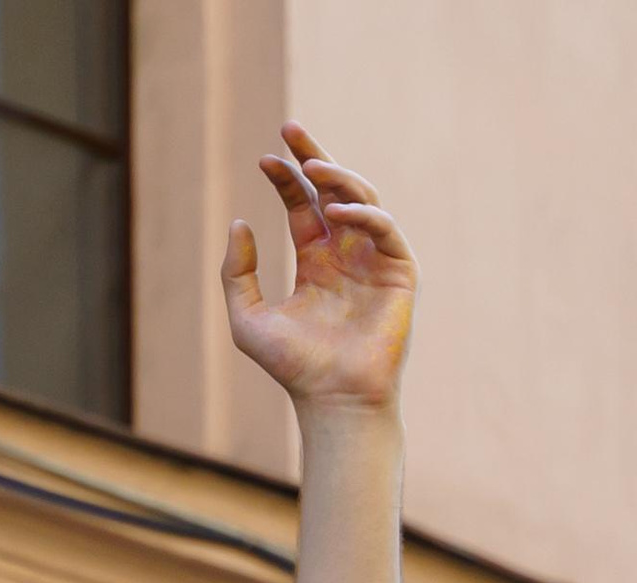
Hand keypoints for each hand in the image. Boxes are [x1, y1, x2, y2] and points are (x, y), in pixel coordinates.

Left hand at [224, 126, 413, 412]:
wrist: (333, 398)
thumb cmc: (293, 367)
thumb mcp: (248, 319)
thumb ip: (237, 274)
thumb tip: (238, 222)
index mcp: (316, 261)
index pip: (302, 206)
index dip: (286, 180)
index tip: (265, 160)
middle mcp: (346, 253)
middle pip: (332, 190)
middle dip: (314, 158)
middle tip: (292, 130)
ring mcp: (374, 258)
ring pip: (361, 199)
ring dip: (338, 179)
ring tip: (313, 167)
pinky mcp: (398, 270)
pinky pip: (382, 228)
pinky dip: (361, 214)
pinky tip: (335, 211)